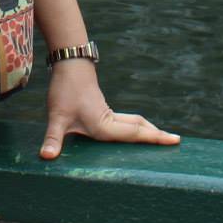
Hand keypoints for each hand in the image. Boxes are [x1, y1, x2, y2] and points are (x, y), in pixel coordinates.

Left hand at [40, 62, 179, 159]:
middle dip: (157, 136)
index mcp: (105, 125)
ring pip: (134, 124)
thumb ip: (52, 138)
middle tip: (177, 143)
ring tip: (161, 139)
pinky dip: (137, 128)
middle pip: (140, 128)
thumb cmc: (64, 90)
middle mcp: (111, 121)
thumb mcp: (56, 117)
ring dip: (148, 131)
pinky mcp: (104, 110)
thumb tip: (45, 157)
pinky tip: (135, 134)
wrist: (69, 65)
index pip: (135, 134)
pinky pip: (126, 122)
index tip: (175, 140)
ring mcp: (109, 115)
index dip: (154, 138)